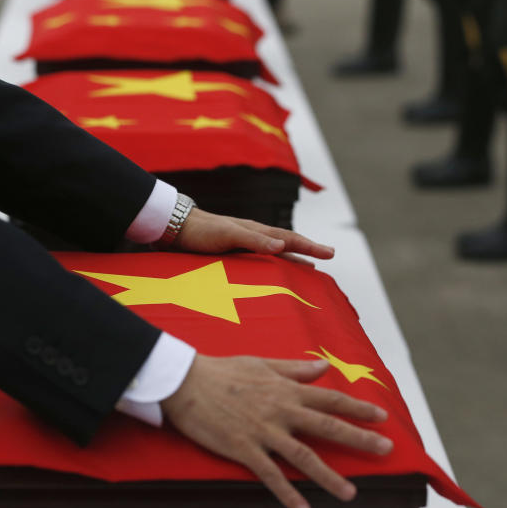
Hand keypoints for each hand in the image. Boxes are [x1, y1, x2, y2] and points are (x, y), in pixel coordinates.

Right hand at [161, 355, 391, 507]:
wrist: (186, 381)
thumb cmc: (222, 370)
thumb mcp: (262, 363)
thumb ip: (294, 368)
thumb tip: (323, 366)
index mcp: (286, 389)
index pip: (330, 399)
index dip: (358, 408)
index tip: (381, 416)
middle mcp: (281, 410)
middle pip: (328, 427)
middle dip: (359, 439)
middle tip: (385, 450)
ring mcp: (264, 431)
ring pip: (304, 456)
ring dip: (329, 476)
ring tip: (351, 494)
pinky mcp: (244, 448)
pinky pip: (270, 475)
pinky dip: (287, 493)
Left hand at [174, 208, 333, 259]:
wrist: (175, 229)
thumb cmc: (202, 231)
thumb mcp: (229, 234)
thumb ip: (254, 240)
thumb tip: (282, 245)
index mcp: (256, 231)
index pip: (290, 239)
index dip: (310, 246)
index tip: (330, 253)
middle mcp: (253, 238)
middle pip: (286, 246)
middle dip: (307, 252)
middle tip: (327, 258)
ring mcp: (243, 247)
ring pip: (274, 255)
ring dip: (291, 261)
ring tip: (307, 269)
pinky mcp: (232, 256)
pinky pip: (259, 263)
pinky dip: (272, 269)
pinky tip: (271, 277)